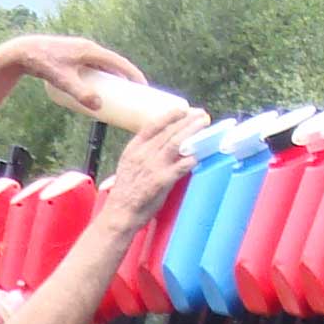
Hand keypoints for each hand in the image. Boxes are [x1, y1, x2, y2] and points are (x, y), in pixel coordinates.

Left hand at [0, 34, 144, 107]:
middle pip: (113, 65)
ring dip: (112, 79)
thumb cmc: (43, 64)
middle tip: (134, 97)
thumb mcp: (63, 80)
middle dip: (125, 80)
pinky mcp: (72, 58)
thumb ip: (80, 93)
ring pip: (103, 67)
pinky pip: (93, 68)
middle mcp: (88, 49)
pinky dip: (100, 78)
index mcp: (91, 51)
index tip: (143, 88)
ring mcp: (80, 53)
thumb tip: (99, 106)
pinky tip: (99, 89)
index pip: (119, 63)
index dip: (133, 75)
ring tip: (119, 96)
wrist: (22, 52)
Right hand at [102, 104, 210, 224]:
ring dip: (193, 131)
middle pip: (169, 131)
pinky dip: (193, 157)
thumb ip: (144, 154)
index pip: (152, 125)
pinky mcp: (162, 180)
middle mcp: (143, 154)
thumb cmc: (125, 193)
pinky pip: (182, 165)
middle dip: (187, 120)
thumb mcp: (129, 166)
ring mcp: (153, 166)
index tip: (182, 109)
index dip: (169, 115)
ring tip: (204, 124)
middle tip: (200, 114)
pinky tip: (201, 152)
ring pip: (177, 142)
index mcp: (133, 149)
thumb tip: (162, 146)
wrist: (119, 214)